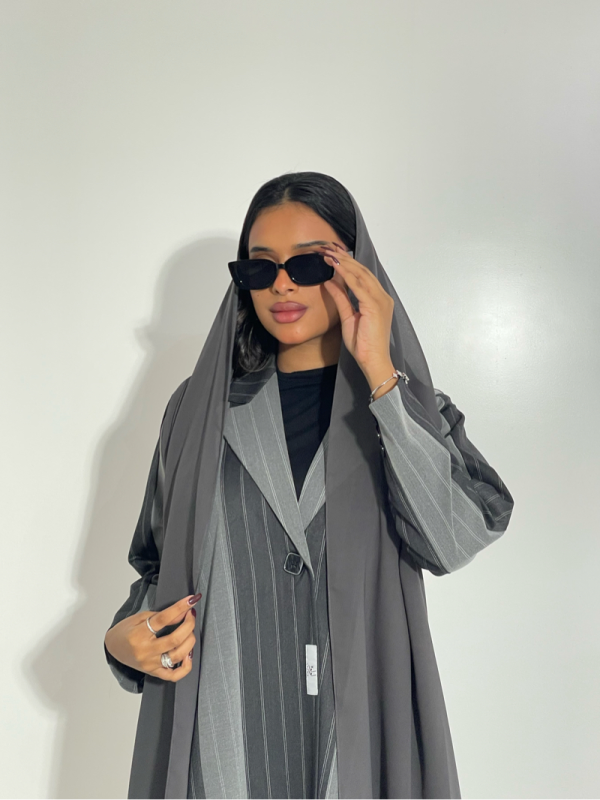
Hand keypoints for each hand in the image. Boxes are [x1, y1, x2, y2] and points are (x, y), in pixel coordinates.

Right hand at [104, 593, 199, 681]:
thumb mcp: (141, 617)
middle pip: (174, 640)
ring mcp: (150, 664)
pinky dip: (186, 666)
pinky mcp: (154, 672)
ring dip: (190, 641)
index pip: (163, 619)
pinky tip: (189, 654)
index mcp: (139, 634)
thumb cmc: (126, 630)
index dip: (180, 608)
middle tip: (190, 615)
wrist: (113, 647)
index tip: (191, 600)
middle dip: (189, 624)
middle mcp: (145, 651)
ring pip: (178, 656)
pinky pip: (174, 675)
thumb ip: (162, 616)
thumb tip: (182, 613)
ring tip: (189, 631)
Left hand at [321, 244, 396, 390]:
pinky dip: (346, 274)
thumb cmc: (363, 345)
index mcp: (378, 299)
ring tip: (328, 253)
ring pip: (360, 274)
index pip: (362, 275)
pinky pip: (359, 286)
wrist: (373, 361)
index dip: (347, 264)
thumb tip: (330, 282)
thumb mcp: (348, 317)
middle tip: (327, 248)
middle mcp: (382, 296)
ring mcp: (380, 300)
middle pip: (362, 271)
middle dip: (344, 258)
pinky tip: (335, 266)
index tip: (332, 255)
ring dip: (343, 262)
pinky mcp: (375, 306)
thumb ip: (341, 298)